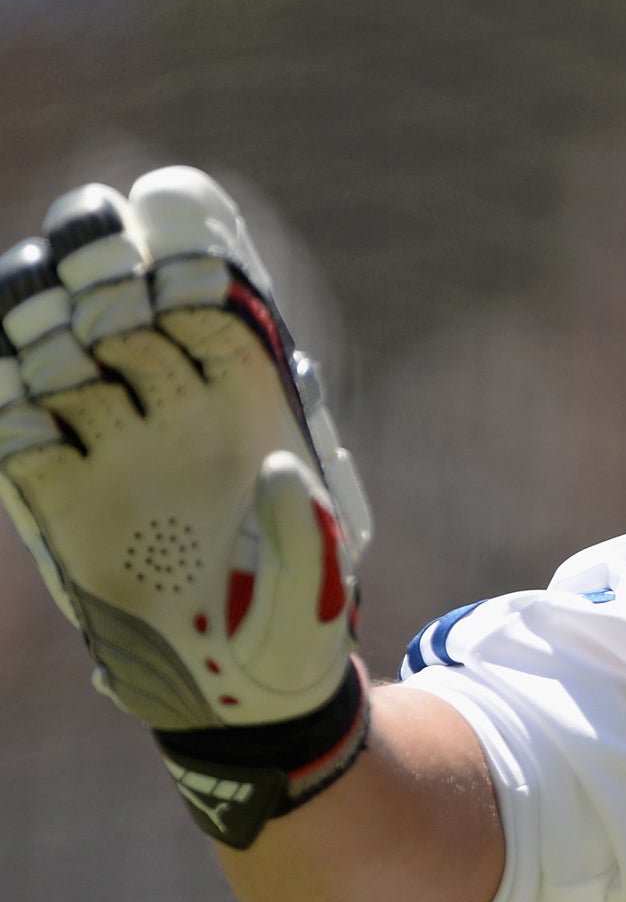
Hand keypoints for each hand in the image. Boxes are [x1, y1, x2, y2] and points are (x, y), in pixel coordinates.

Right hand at [0, 168, 373, 844]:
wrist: (243, 692)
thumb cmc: (297, 621)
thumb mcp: (319, 581)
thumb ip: (300, 535)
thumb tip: (276, 477)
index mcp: (248, 397)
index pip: (213, 290)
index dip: (190, 243)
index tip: (169, 209)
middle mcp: (172, 405)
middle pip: (121, 302)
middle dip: (103, 263)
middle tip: (103, 267)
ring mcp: (110, 447)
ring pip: (56, 351)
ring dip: (41, 320)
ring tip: (47, 316)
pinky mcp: (57, 501)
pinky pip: (15, 439)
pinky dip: (9, 415)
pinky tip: (23, 413)